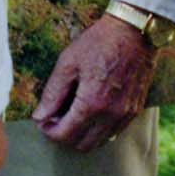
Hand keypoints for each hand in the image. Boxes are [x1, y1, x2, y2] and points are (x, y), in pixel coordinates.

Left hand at [33, 13, 155, 152]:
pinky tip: (91, 113)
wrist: (134, 31)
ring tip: (72, 116)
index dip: (48, 131)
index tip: (42, 120)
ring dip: (82, 136)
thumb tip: (39, 117)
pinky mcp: (135, 109)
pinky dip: (99, 130)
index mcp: (91, 103)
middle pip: (82, 144)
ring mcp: (125, 114)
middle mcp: (111, 114)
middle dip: (64, 136)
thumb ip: (53, 93)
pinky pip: (114, 132)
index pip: (64, 135)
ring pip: (99, 142)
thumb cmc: (99, 42)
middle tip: (56, 118)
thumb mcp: (68, 62)